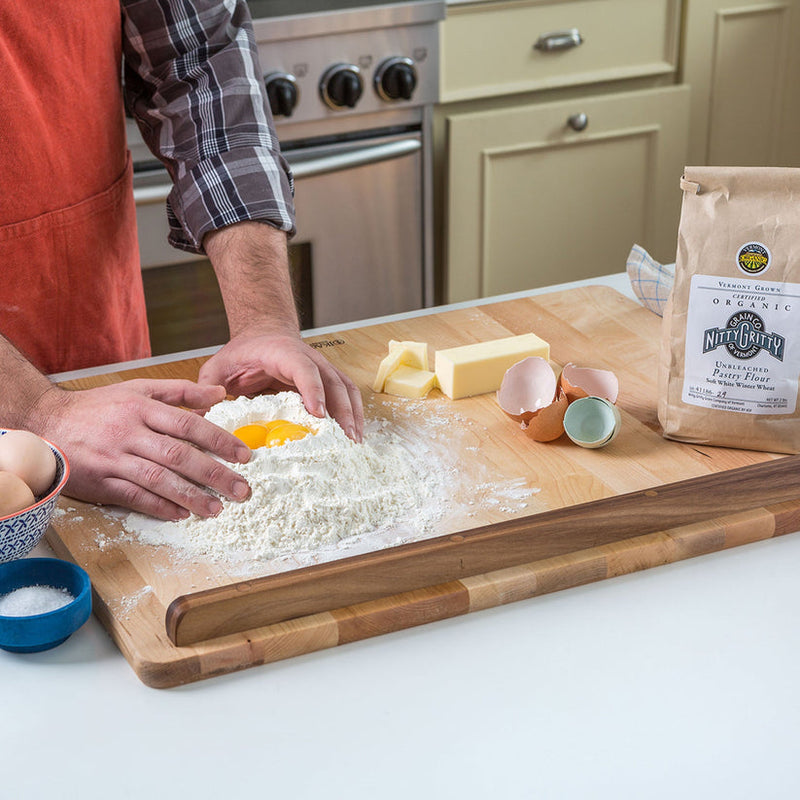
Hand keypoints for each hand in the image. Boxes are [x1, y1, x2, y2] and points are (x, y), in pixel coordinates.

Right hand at [29, 380, 253, 520]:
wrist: (46, 422)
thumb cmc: (99, 407)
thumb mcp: (138, 389)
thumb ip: (180, 392)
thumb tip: (218, 395)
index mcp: (141, 408)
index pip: (188, 424)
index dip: (219, 440)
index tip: (244, 455)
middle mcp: (129, 433)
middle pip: (178, 455)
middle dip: (214, 474)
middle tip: (241, 489)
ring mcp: (114, 459)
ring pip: (158, 479)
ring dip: (190, 496)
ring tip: (216, 508)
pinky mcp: (100, 482)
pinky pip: (133, 496)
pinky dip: (159, 506)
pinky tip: (181, 514)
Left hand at [198, 328, 363, 441]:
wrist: (264, 332)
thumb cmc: (243, 352)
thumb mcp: (219, 367)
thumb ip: (207, 389)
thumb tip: (197, 418)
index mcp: (283, 354)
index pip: (303, 369)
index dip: (313, 390)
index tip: (318, 415)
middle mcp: (309, 359)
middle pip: (333, 382)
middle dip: (342, 411)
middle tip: (346, 439)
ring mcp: (323, 368)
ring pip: (346, 388)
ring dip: (353, 415)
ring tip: (355, 442)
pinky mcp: (328, 379)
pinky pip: (347, 394)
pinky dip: (355, 413)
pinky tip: (355, 435)